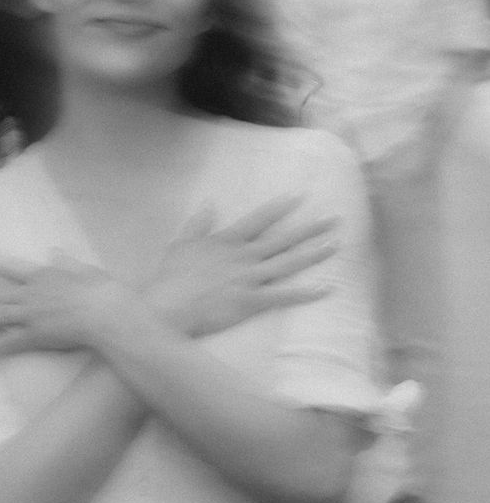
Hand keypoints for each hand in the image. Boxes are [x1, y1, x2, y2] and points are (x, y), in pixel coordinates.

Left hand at [0, 253, 136, 357]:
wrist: (104, 312)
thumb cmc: (99, 289)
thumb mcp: (83, 269)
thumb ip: (66, 262)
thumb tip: (54, 250)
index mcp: (43, 275)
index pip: (12, 268)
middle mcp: (31, 294)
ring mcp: (31, 315)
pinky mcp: (35, 335)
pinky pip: (10, 343)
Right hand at [142, 195, 337, 336]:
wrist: (167, 305)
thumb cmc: (171, 277)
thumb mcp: (182, 243)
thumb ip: (198, 222)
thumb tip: (209, 202)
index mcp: (227, 241)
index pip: (259, 220)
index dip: (280, 208)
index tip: (300, 197)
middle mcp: (243, 256)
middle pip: (283, 239)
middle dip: (310, 228)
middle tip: (334, 219)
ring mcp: (248, 278)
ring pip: (288, 263)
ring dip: (313, 254)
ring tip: (335, 244)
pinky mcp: (250, 301)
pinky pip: (284, 296)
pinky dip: (306, 293)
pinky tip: (326, 288)